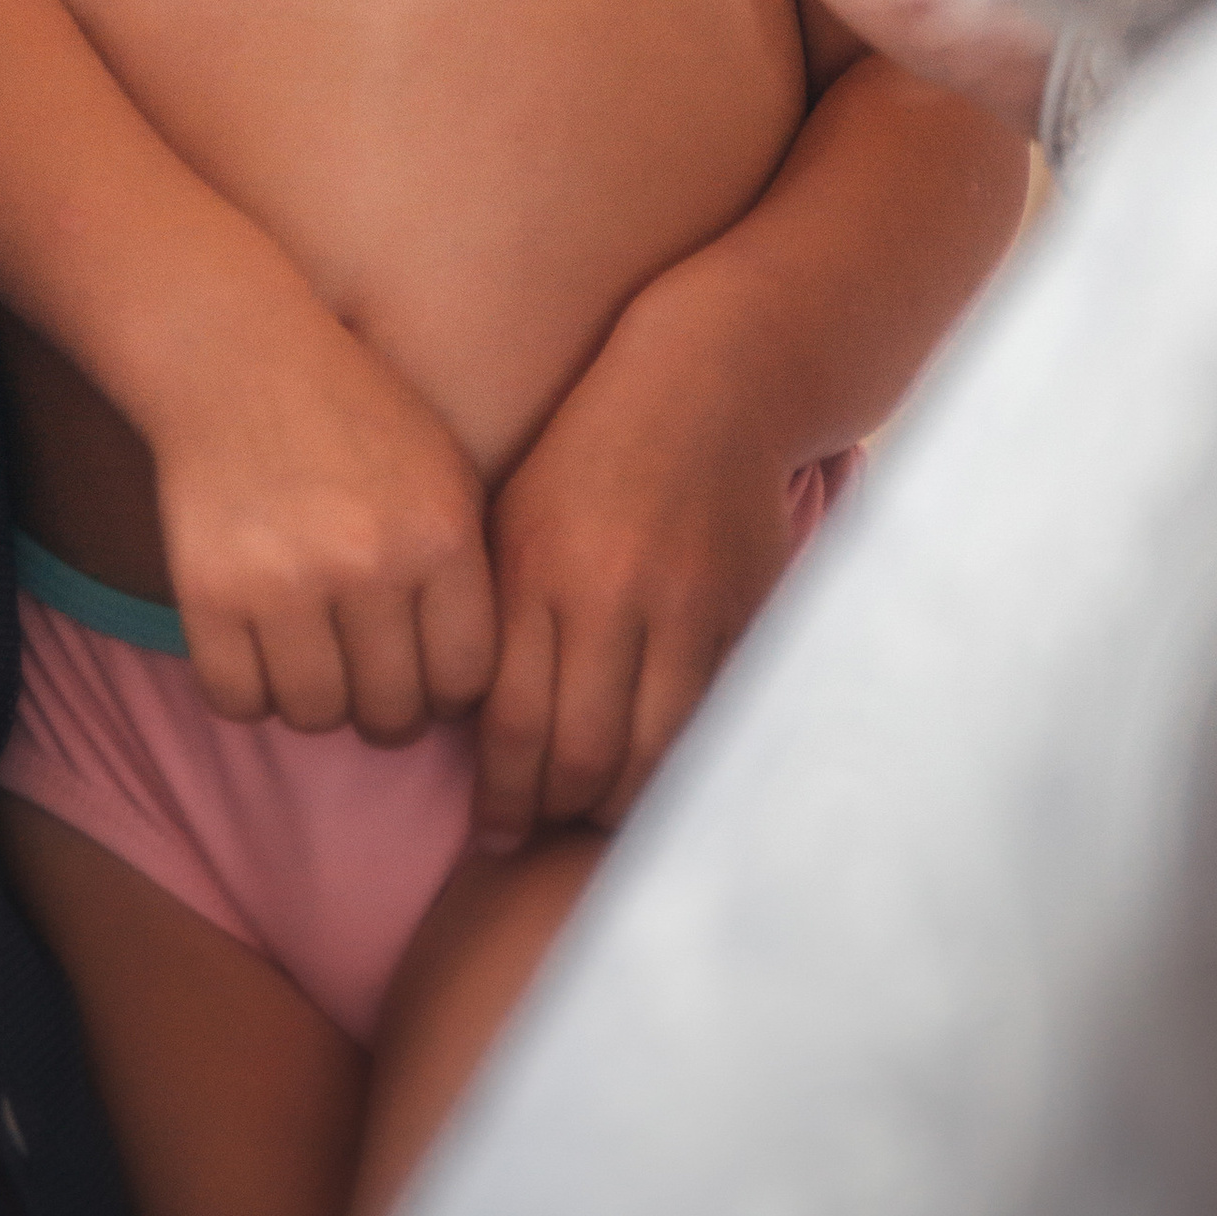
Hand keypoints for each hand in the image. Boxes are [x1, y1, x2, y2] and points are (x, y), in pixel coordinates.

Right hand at [151, 307, 496, 744]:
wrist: (241, 359)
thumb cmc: (353, 418)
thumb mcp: (444, 472)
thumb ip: (468, 571)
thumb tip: (470, 689)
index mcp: (440, 535)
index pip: (465, 680)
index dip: (446, 691)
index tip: (422, 672)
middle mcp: (368, 564)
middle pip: (392, 712)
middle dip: (383, 709)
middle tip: (364, 678)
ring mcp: (284, 581)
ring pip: (315, 715)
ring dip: (315, 701)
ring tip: (311, 658)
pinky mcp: (209, 592)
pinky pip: (237, 700)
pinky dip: (247, 693)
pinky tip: (257, 653)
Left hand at [471, 293, 809, 853]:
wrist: (710, 381)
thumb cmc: (591, 453)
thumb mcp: (516, 515)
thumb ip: (498, 618)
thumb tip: (472, 731)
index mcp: (538, 570)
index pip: (514, 724)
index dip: (504, 796)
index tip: (493, 830)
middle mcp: (611, 594)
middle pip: (583, 755)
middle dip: (556, 814)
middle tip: (540, 834)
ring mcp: (686, 606)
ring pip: (653, 753)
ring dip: (622, 804)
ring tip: (594, 816)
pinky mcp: (744, 612)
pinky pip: (711, 721)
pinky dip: (682, 764)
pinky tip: (656, 777)